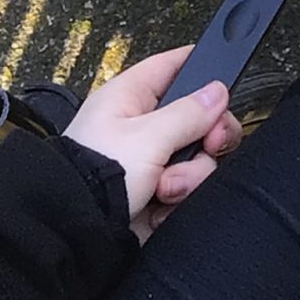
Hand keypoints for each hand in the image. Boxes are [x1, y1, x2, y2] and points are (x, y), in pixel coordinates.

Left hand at [65, 47, 241, 238]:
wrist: (75, 232)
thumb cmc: (93, 176)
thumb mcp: (148, 137)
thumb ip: (188, 113)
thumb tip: (216, 93)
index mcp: (131, 98)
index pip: (174, 66)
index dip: (201, 69)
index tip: (224, 85)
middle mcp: (141, 127)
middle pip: (197, 118)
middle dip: (207, 137)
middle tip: (209, 144)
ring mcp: (149, 161)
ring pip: (197, 157)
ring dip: (188, 176)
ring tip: (164, 188)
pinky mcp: (154, 193)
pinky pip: (187, 187)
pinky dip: (179, 200)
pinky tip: (160, 205)